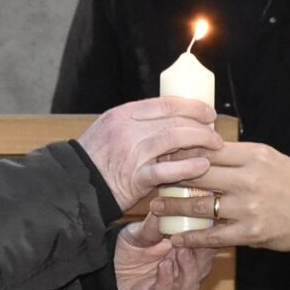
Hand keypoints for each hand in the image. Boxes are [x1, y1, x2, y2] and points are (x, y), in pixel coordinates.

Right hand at [77, 99, 221, 211]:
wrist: (75, 186)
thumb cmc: (96, 160)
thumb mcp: (111, 131)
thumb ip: (138, 124)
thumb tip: (173, 121)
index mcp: (123, 114)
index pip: (165, 104)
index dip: (191, 107)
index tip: (208, 113)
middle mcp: (127, 129)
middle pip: (173, 121)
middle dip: (200, 125)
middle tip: (214, 133)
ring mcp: (131, 153)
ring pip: (173, 139)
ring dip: (199, 141)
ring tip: (214, 146)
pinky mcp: (134, 178)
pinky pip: (166, 170)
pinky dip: (187, 167)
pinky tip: (202, 166)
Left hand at [113, 216, 213, 289]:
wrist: (109, 271)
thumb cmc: (131, 250)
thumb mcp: (141, 232)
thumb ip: (154, 223)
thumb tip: (165, 204)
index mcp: (187, 252)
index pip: (206, 246)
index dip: (209, 236)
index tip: (209, 224)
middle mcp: (184, 272)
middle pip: (203, 266)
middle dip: (201, 253)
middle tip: (195, 238)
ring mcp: (172, 287)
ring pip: (190, 282)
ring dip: (188, 267)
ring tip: (181, 251)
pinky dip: (167, 280)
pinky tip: (165, 266)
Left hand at [151, 142, 289, 252]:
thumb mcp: (271, 158)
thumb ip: (240, 155)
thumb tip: (207, 148)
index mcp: (254, 155)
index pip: (208, 149)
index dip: (182, 152)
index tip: (162, 154)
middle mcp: (249, 179)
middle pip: (199, 175)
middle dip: (170, 177)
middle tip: (150, 179)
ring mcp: (249, 207)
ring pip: (201, 205)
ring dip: (174, 207)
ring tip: (156, 208)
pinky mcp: (250, 233)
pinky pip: (214, 236)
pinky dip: (192, 237)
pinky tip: (177, 238)